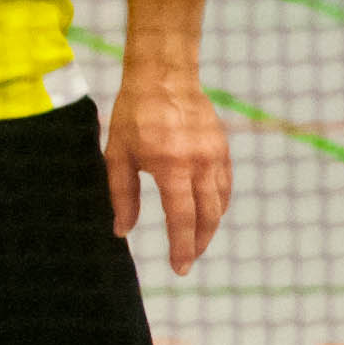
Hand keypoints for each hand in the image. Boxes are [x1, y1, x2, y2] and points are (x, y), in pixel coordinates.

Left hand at [105, 68, 231, 273]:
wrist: (164, 76)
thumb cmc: (134, 115)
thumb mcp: (117, 155)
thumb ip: (122, 196)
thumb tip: (122, 231)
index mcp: (172, 166)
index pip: (182, 218)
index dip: (182, 247)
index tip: (179, 269)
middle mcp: (200, 163)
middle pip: (208, 217)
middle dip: (198, 244)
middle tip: (186, 262)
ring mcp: (215, 155)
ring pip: (220, 204)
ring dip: (209, 228)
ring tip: (195, 243)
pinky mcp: (222, 149)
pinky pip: (225, 186)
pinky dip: (218, 205)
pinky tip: (207, 215)